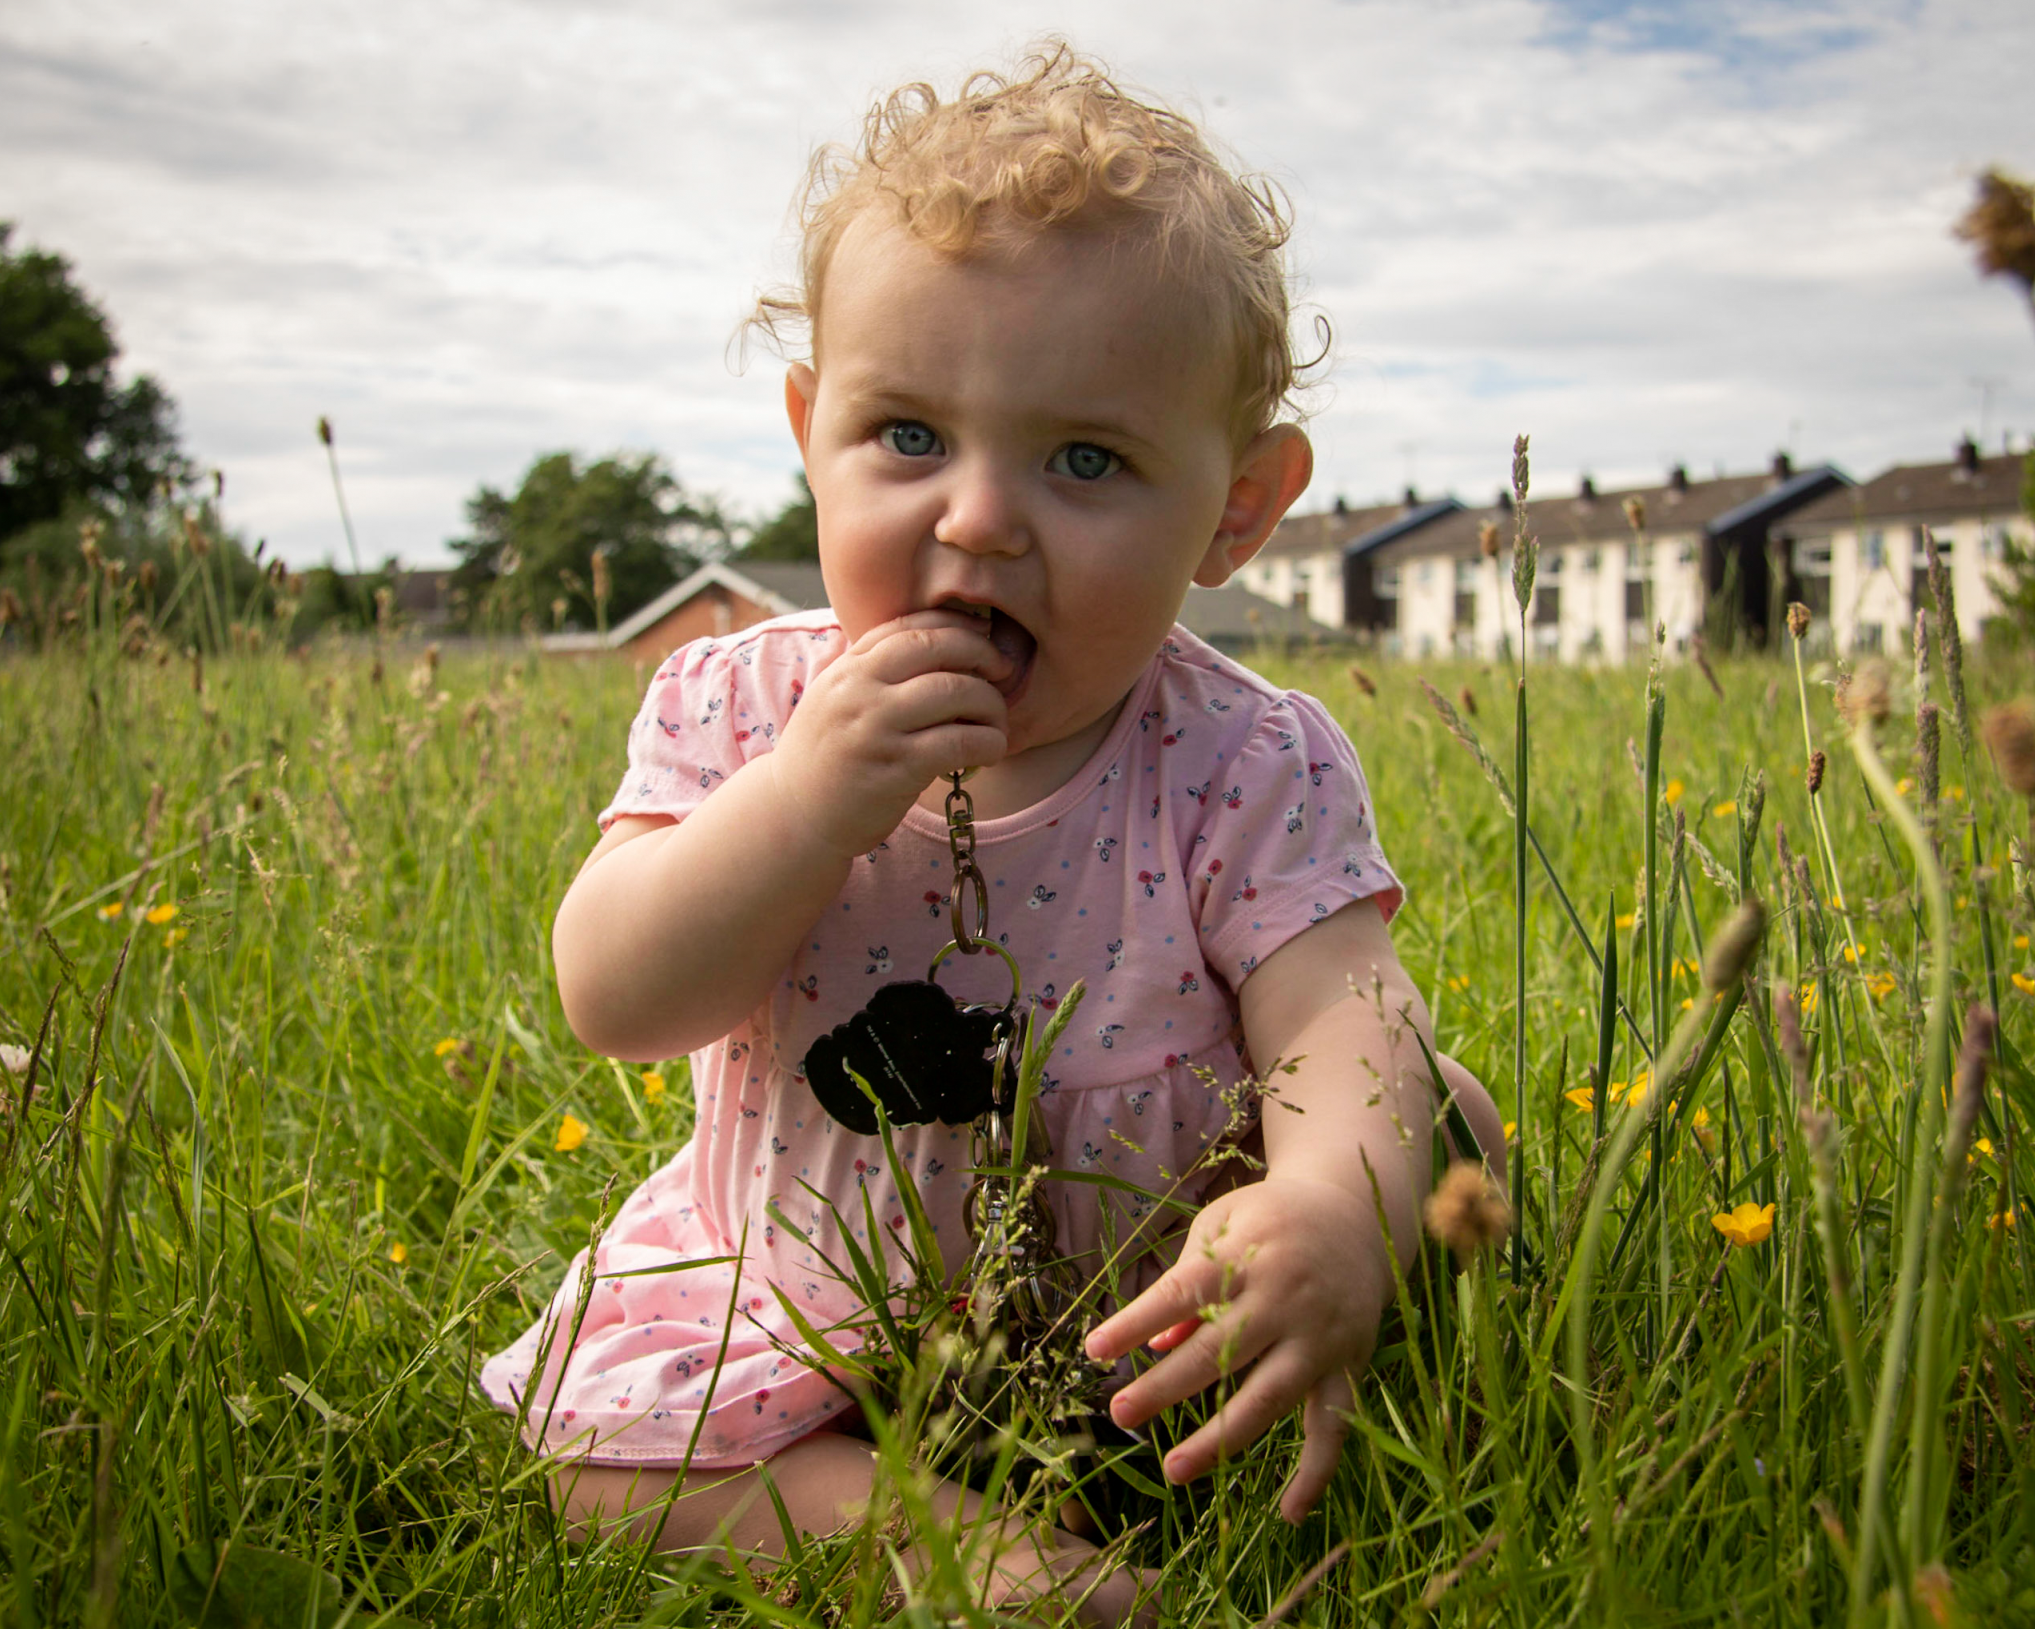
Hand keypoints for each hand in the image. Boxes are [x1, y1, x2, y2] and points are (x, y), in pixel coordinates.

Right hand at [769, 609, 1011, 856]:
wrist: (794, 815)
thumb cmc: (828, 755)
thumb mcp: (837, 697)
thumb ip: (874, 667)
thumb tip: (938, 636)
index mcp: (849, 667)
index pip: (911, 625)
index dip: (958, 626)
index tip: (984, 639)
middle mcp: (859, 690)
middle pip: (939, 648)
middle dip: (984, 655)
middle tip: (1002, 673)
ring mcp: (876, 729)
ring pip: (956, 692)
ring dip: (992, 705)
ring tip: (995, 722)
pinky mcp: (895, 770)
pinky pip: (959, 743)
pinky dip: (988, 743)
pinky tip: (990, 751)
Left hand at [1084, 1175, 1390, 1522]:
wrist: (1358, 1217)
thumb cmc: (1272, 1221)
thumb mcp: (1224, 1226)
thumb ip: (1187, 1279)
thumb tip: (1154, 1346)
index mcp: (1246, 1256)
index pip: (1182, 1293)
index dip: (1136, 1322)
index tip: (1094, 1351)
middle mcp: (1283, 1299)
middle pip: (1218, 1352)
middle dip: (1165, 1388)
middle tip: (1120, 1413)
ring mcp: (1318, 1338)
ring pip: (1268, 1398)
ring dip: (1221, 1439)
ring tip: (1173, 1469)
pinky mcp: (1347, 1365)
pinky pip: (1333, 1426)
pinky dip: (1316, 1473)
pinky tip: (1289, 1514)